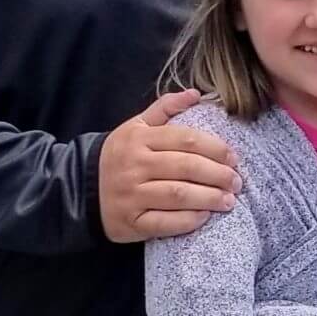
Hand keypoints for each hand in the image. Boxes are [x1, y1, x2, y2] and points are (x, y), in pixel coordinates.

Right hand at [100, 89, 242, 242]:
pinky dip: (187, 220)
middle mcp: (135, 165)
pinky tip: (204, 217)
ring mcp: (131, 195)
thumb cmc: (118, 155)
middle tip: (237, 182)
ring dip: (208, 198)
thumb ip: (165, 107)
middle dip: (217, 175)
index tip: (234, 157)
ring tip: (228, 201)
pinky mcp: (130, 222)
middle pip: (186, 167)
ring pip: (177, 195)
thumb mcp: (136, 125)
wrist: (80, 188)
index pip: (185, 139)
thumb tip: (196, 93)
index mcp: (140, 138)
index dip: (215, 148)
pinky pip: (163, 222)